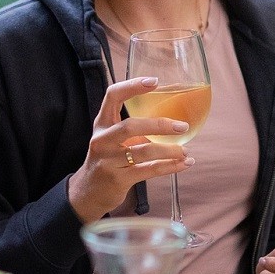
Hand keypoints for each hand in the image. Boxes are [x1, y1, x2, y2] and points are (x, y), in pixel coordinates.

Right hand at [68, 76, 194, 223]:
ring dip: (170, 151)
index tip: (155, 81)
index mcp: (102, 124)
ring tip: (185, 151)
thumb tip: (172, 117)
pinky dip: (170, 167)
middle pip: (130, 126)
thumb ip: (134, 128)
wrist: (88, 192)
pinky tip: (184, 164)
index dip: (133, 86)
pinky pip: (149, 170)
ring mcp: (108, 160)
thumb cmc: (107, 160)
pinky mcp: (118, 179)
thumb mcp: (112, 139)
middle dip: (160, 125)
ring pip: (144, 151)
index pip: (112, 96)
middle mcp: (101, 140)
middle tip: (182, 126)